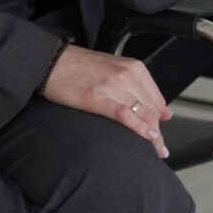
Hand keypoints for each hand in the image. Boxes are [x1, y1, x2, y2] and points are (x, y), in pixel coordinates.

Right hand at [42, 43, 172, 158]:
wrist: (52, 61)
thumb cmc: (80, 65)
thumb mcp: (113, 68)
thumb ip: (137, 86)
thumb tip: (161, 110)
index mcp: (133, 67)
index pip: (156, 99)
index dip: (161, 119)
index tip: (161, 132)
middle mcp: (127, 75)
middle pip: (152, 109)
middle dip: (158, 131)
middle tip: (159, 148)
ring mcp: (113, 86)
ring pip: (143, 114)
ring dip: (153, 136)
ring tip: (156, 151)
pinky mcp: (97, 99)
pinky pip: (125, 116)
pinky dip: (139, 129)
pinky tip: (148, 138)